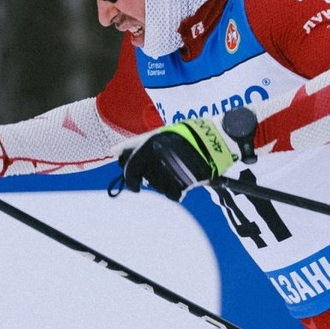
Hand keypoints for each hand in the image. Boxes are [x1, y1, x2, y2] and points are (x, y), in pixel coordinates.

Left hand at [118, 119, 236, 201]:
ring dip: (164, 184)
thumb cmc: (187, 135)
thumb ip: (137, 144)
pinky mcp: (182, 182)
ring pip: (157, 188)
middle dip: (149, 180)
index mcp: (147, 146)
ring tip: (178, 171)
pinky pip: (172, 194)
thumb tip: (114, 151)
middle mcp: (154, 159)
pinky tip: (184, 180)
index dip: (129, 176)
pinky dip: (177, 191)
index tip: (134, 182)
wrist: (215, 140)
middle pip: (142, 180)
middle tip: (160, 177)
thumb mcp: (160, 134)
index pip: (128, 168)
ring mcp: (167, 172)